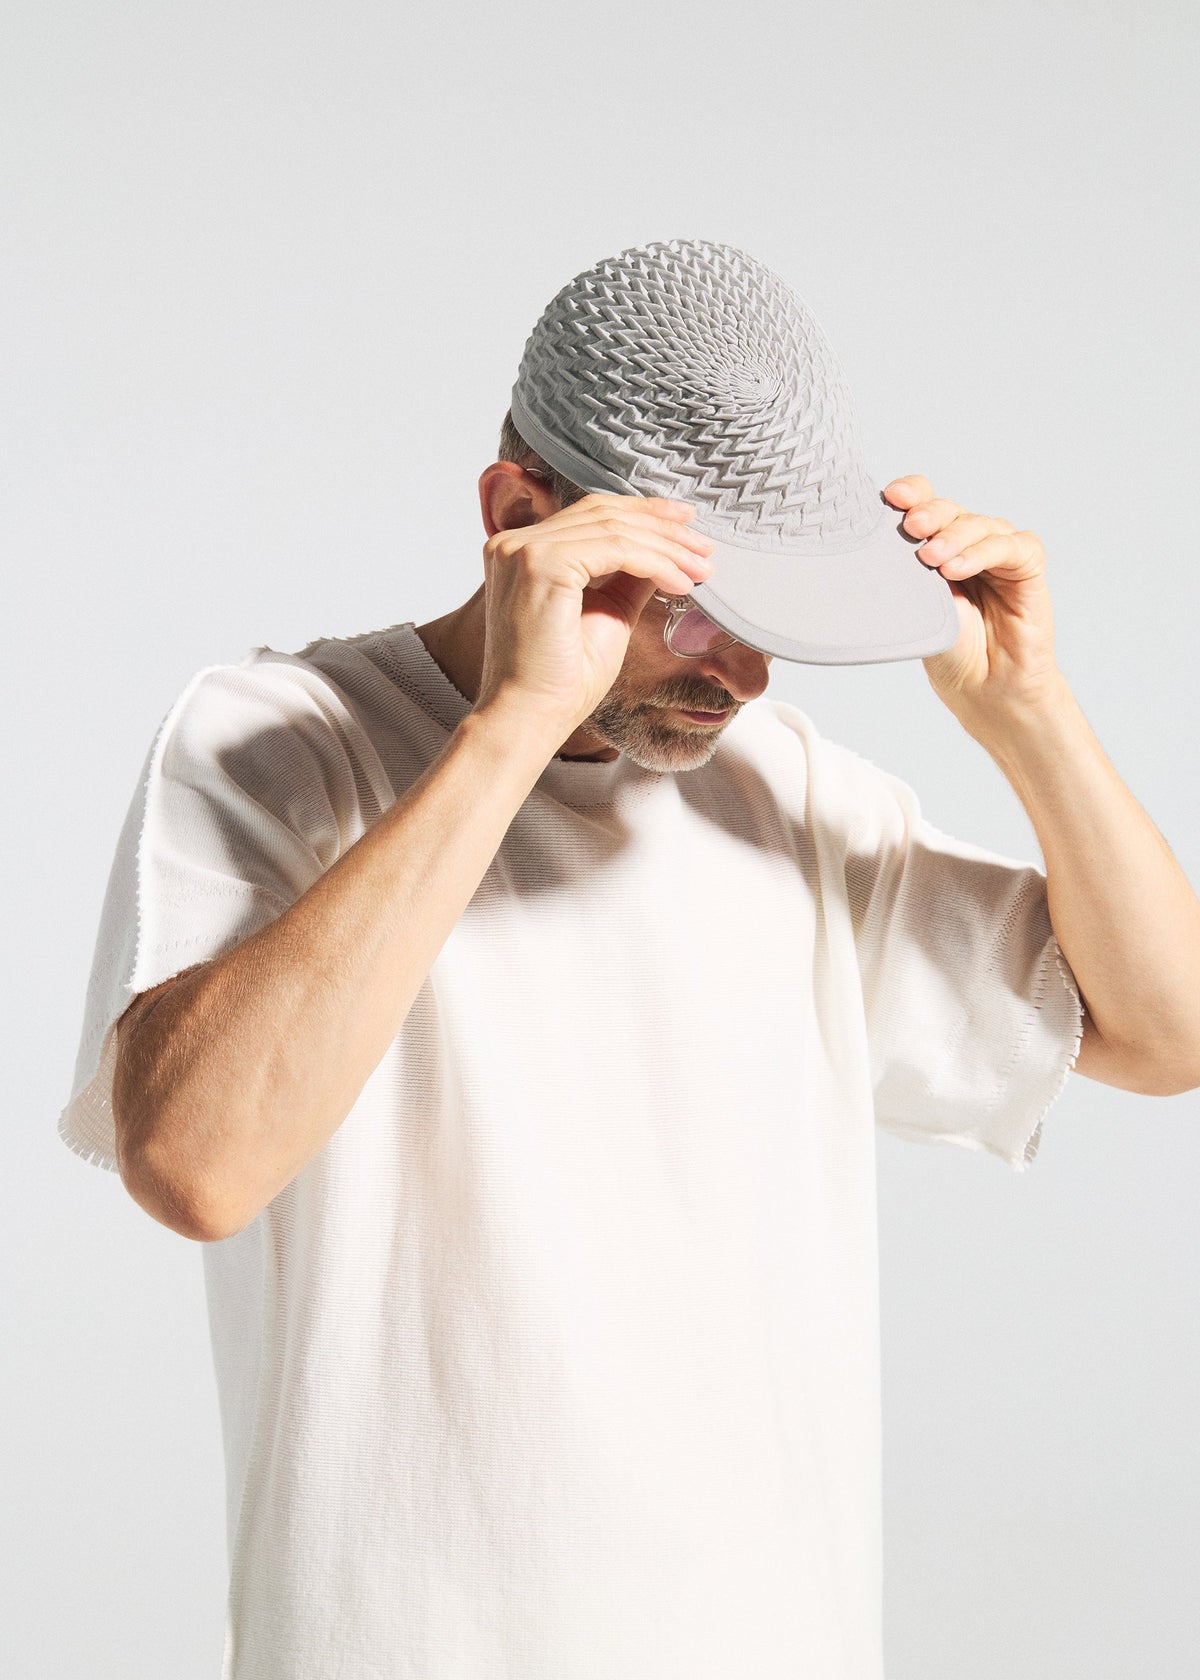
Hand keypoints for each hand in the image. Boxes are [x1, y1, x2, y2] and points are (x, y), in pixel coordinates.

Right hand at [476, 491, 714, 735]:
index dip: (642, 513)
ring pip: (614, 530)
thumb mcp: (607, 614)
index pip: (590, 514)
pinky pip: (615, 550)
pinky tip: (681, 584)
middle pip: (603, 513)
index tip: (685, 523)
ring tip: (701, 569)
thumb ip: (628, 578)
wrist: (531, 717)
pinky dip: (656, 563)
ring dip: (667, 548)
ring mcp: (524, 551)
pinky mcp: (542, 565)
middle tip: (703, 545)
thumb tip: (664, 553)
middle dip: (662, 527)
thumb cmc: (561, 681)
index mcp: (523, 552)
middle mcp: (515, 543)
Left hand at [882, 474, 1063, 732]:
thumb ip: (901, 575)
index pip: (925, 503)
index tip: (890, 497)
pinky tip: (959, 569)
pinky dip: (983, 553)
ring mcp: (999, 554)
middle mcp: (968, 543)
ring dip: (954, 537)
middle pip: (950, 510)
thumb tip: (866, 549)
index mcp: (936, 545)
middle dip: (929, 514)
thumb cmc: (947, 650)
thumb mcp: (913, 608)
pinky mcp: (1028, 569)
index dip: (911, 493)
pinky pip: (1012, 547)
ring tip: (932, 559)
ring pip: (980, 525)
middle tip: (911, 529)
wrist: (981, 689)